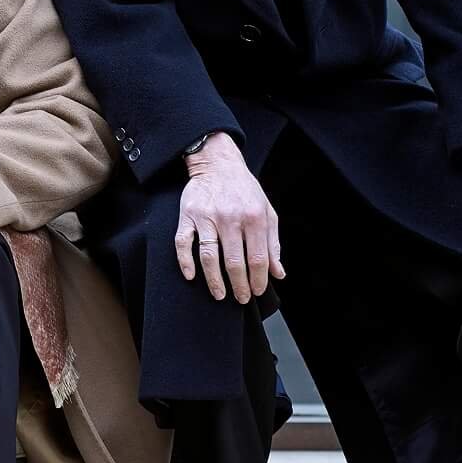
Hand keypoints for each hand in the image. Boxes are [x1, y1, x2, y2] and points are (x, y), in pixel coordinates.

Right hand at [177, 132, 282, 302]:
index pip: (258, 258)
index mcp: (254, 218)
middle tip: (240, 299)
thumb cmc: (245, 190)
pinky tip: (190, 276)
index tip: (257, 291)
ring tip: (220, 295)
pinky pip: (183, 243)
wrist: (218, 163)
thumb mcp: (267, 212)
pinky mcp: (188, 215)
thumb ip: (273, 243)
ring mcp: (207, 217)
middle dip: (239, 285)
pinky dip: (185, 261)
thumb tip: (278, 273)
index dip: (258, 279)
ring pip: (210, 257)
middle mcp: (231, 218)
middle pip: (235, 262)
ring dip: (215, 280)